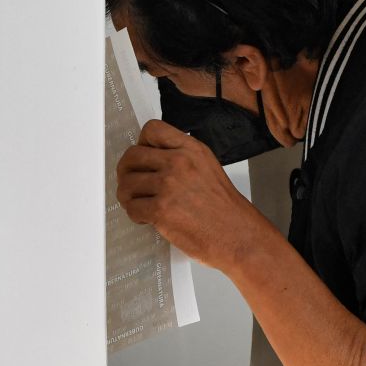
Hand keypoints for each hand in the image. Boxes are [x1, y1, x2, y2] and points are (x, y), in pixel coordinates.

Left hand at [116, 120, 275, 270]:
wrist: (238, 236)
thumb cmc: (224, 209)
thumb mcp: (207, 167)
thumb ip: (181, 158)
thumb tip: (152, 159)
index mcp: (191, 149)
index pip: (152, 130)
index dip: (141, 143)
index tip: (143, 157)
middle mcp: (179, 163)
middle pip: (132, 156)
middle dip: (126, 172)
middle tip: (132, 183)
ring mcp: (169, 185)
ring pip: (127, 184)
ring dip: (128, 196)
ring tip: (140, 204)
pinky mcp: (161, 210)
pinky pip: (131, 207)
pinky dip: (135, 215)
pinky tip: (147, 218)